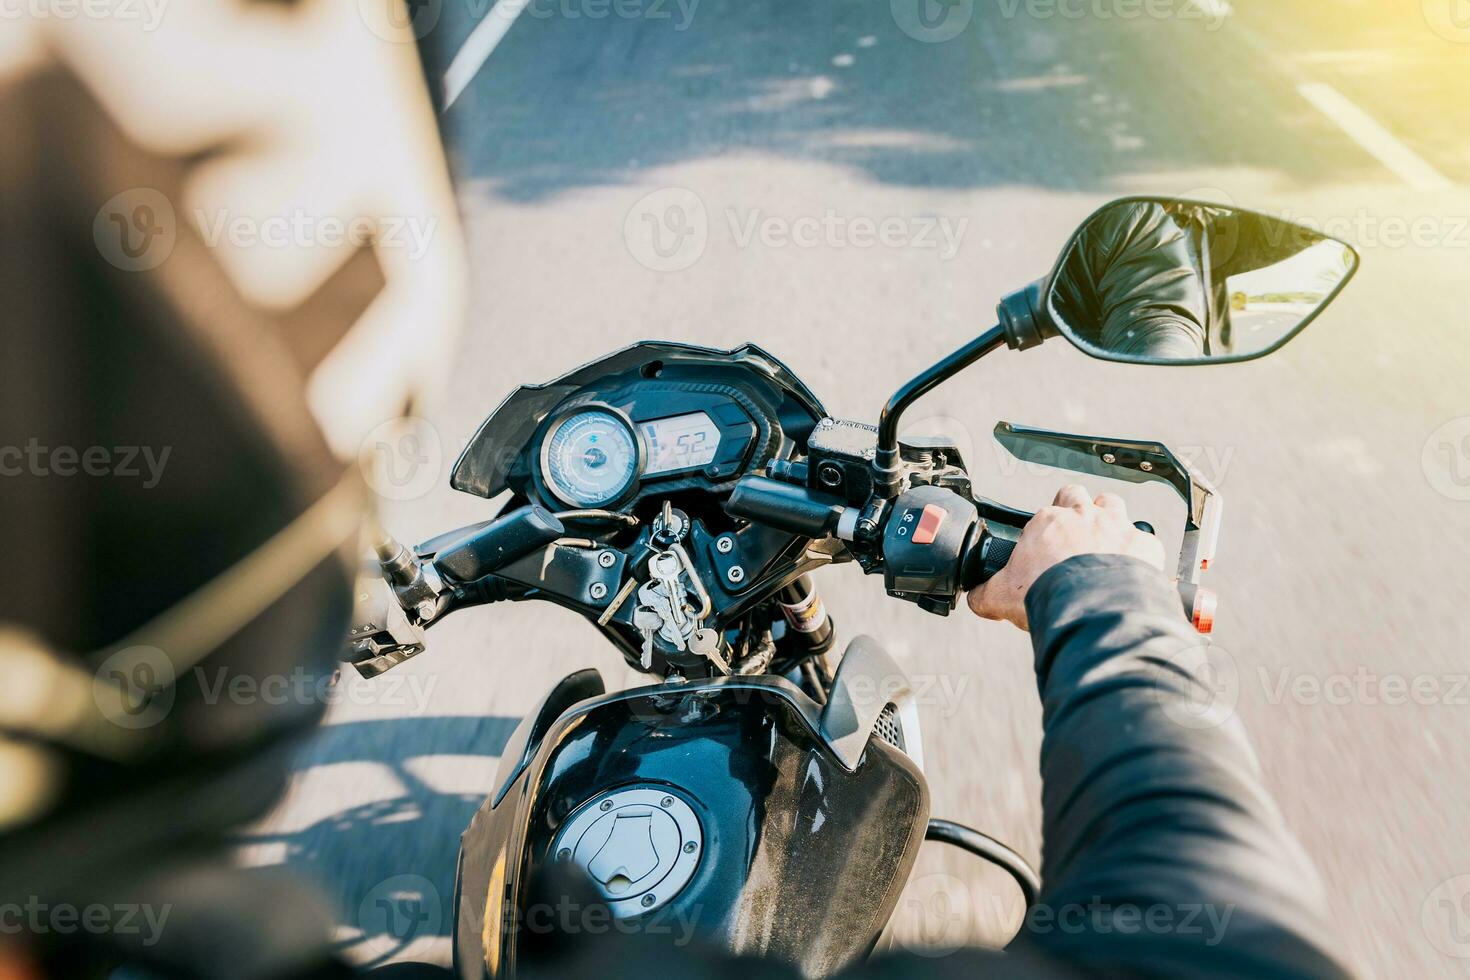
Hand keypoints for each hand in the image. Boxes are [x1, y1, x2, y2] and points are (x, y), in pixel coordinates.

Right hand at [967, 484, 1165, 630]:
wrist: (1092, 609)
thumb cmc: (1048, 595)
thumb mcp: (1001, 597)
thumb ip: (985, 593)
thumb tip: (975, 598)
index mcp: (1047, 522)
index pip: (1043, 513)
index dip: (1044, 530)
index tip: (1044, 551)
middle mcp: (1082, 515)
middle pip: (1077, 495)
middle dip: (1076, 508)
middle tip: (1073, 534)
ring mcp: (1116, 526)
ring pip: (1112, 503)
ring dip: (1109, 518)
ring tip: (1104, 542)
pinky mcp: (1144, 544)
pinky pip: (1144, 539)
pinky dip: (1139, 553)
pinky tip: (1133, 570)